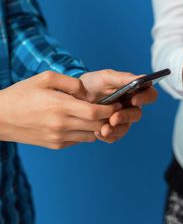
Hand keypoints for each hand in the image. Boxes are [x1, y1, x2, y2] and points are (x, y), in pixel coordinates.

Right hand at [0, 71, 120, 148]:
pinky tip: (83, 122)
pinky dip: (86, 132)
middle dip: (109, 118)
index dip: (110, 109)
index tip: (117, 103)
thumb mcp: (46, 78)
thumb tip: (90, 95)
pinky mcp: (56, 145)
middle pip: (97, 125)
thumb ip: (72, 83)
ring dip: (99, 126)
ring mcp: (59, 137)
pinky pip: (80, 140)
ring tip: (99, 115)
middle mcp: (61, 125)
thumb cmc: (23, 93)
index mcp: (60, 106)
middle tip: (115, 109)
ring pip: (91, 136)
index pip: (95, 112)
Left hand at [80, 70, 157, 142]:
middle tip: (113, 119)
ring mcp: (122, 119)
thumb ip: (124, 78)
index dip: (145, 98)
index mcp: (135, 91)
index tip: (133, 100)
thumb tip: (142, 78)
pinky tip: (97, 132)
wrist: (75, 96)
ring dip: (116, 130)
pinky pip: (114, 136)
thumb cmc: (93, 83)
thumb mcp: (106, 77)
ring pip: (125, 128)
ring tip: (103, 130)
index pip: (150, 95)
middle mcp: (131, 106)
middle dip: (125, 117)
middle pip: (137, 114)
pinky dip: (107, 136)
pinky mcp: (112, 129)